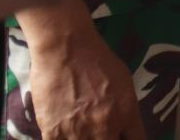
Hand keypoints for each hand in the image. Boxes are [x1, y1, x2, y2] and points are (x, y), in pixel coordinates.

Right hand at [25, 16, 145, 139]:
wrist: (65, 49)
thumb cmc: (97, 59)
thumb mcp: (124, 82)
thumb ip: (126, 108)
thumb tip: (124, 126)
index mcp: (126, 113)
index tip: (122, 136)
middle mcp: (104, 126)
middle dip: (108, 138)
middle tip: (101, 132)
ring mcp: (78, 132)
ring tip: (82, 129)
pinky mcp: (53, 133)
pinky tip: (65, 132)